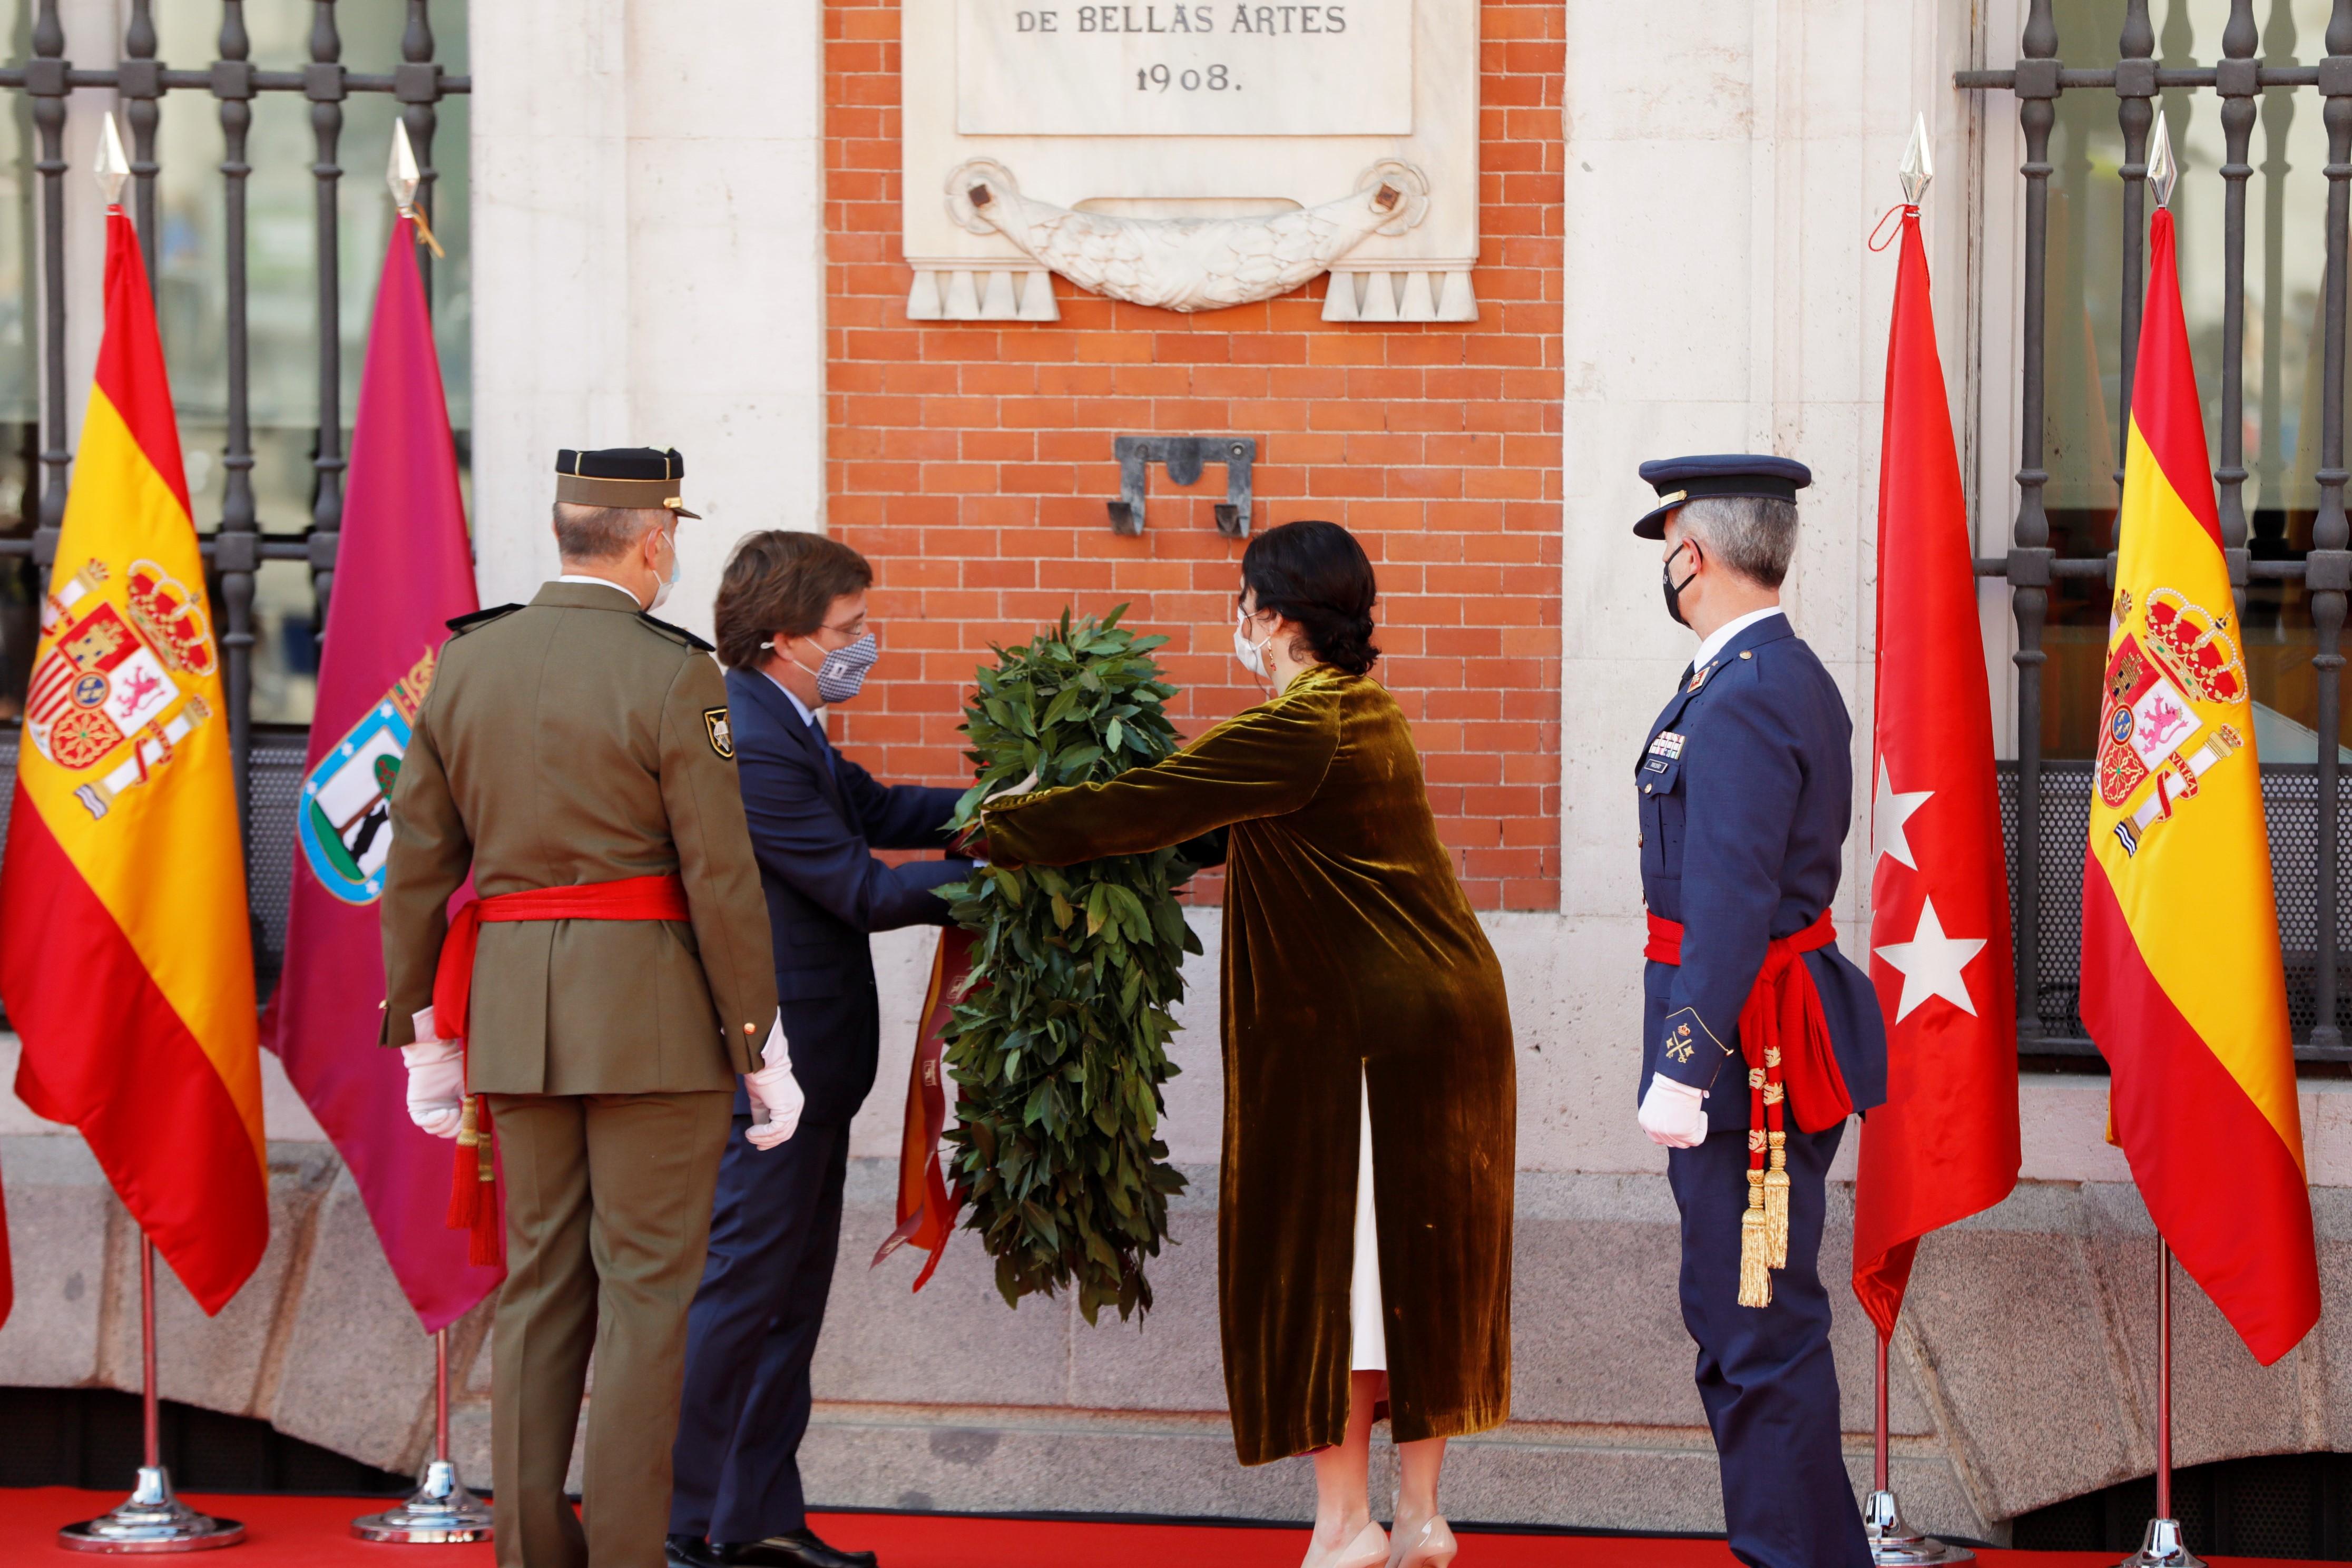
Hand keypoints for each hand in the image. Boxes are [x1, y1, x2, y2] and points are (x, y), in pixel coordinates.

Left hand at [403, 1035, 465, 1139]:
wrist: (434, 1056)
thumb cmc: (451, 1066)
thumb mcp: (466, 1087)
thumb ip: (472, 1103)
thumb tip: (480, 1119)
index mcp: (450, 1106)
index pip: (456, 1127)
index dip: (464, 1129)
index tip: (472, 1124)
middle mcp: (437, 1110)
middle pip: (444, 1131)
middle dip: (455, 1129)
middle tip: (461, 1118)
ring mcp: (426, 1109)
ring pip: (433, 1129)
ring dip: (446, 1125)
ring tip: (452, 1112)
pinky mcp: (416, 1107)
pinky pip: (422, 1122)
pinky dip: (434, 1121)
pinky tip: (444, 1112)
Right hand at [744, 1015, 803, 1149]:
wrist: (761, 1063)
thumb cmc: (760, 1076)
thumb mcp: (761, 1100)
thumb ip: (761, 1115)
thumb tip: (757, 1130)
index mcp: (793, 1103)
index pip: (787, 1127)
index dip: (774, 1139)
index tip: (760, 1144)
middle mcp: (796, 1106)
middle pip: (786, 1133)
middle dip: (770, 1142)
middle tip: (756, 1144)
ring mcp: (794, 1107)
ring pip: (781, 1133)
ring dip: (763, 1138)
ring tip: (749, 1135)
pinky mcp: (787, 1108)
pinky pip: (775, 1129)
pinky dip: (762, 1133)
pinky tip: (751, 1132)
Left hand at [1637, 1074, 1707, 1148]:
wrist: (1676, 1080)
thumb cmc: (1668, 1083)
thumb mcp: (1656, 1100)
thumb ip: (1660, 1113)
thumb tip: (1672, 1117)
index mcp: (1645, 1121)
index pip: (1656, 1135)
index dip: (1669, 1130)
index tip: (1679, 1120)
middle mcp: (1654, 1132)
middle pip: (1670, 1141)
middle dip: (1680, 1132)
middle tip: (1689, 1119)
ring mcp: (1669, 1135)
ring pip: (1684, 1143)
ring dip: (1692, 1129)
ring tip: (1695, 1113)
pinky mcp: (1685, 1135)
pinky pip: (1697, 1139)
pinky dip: (1702, 1127)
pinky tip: (1701, 1114)